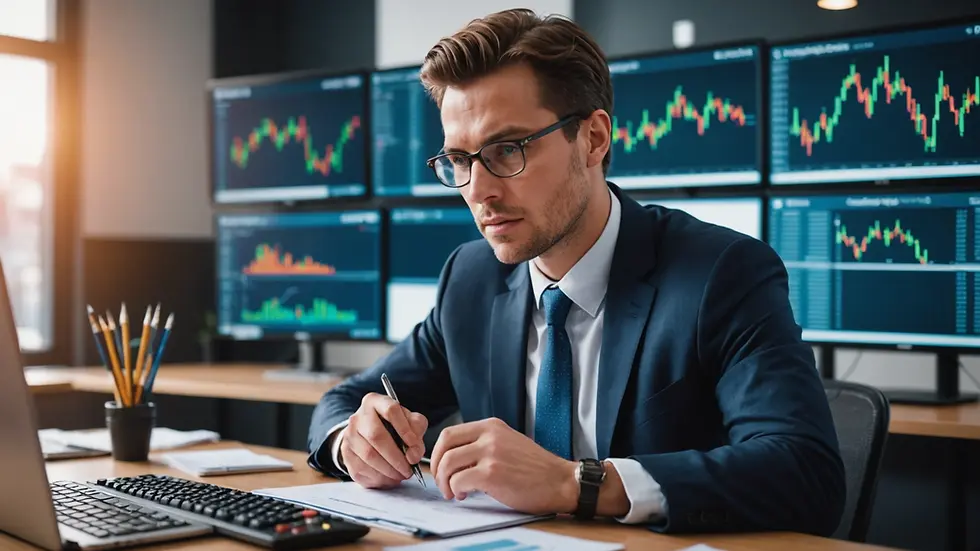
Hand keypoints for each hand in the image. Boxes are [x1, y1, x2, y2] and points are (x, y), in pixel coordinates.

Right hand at [340, 392, 427, 488]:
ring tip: (401, 475)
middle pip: (377, 436)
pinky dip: (379, 478)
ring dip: (389, 470)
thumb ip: (417, 431)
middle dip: (396, 457)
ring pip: (369, 455)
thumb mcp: (409, 421)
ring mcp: (349, 435)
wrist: (367, 433)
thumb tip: (413, 455)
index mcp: (375, 401)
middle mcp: (358, 416)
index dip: (405, 429)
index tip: (415, 446)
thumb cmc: (393, 426)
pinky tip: (389, 478)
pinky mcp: (345, 453)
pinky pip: (361, 469)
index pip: (391, 410)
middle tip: (409, 469)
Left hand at [429, 418, 578, 514]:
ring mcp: (490, 453)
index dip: (438, 452)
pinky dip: (456, 490)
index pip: (450, 433)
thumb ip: (483, 444)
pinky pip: (458, 481)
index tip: (440, 467)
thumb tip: (454, 459)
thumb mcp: (508, 443)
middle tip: (441, 481)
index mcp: (492, 426)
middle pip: (444, 444)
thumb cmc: (535, 469)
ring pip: (448, 463)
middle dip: (436, 466)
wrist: (560, 482)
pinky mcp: (492, 474)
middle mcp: (490, 435)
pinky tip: (465, 495)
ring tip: (453, 491)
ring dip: (444, 481)